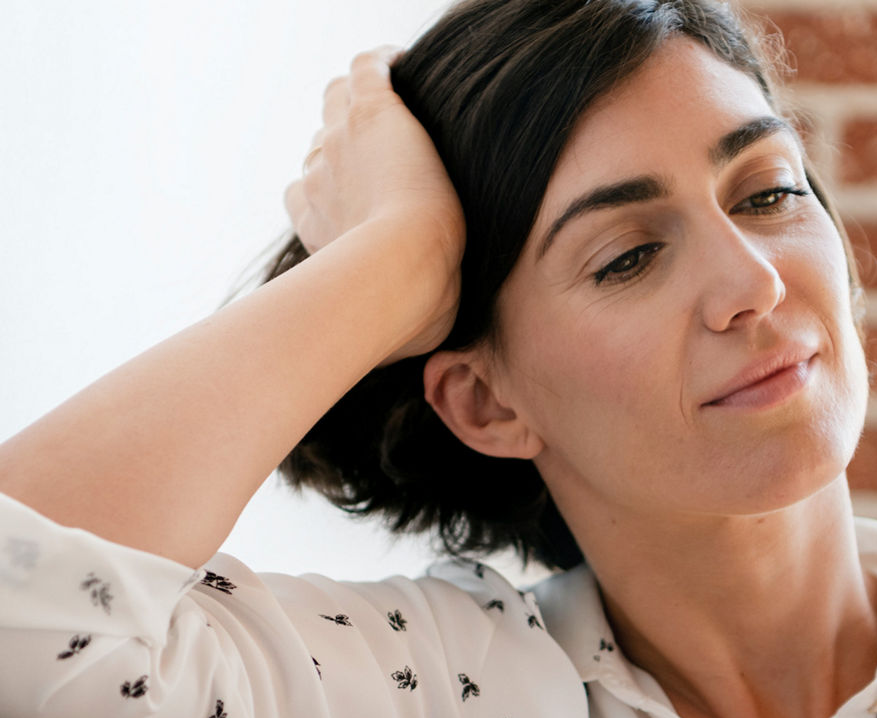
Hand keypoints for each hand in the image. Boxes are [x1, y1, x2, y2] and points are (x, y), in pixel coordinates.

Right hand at [284, 46, 463, 360]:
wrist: (401, 272)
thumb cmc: (401, 316)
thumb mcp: (399, 334)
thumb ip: (404, 330)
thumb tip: (431, 356)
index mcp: (317, 224)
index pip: (307, 191)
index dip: (332, 190)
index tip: (364, 197)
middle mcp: (316, 177)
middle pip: (321, 146)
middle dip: (347, 149)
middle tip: (388, 157)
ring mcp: (338, 142)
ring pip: (336, 102)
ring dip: (358, 102)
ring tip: (393, 106)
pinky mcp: (372, 113)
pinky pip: (366, 70)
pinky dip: (382, 65)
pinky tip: (404, 69)